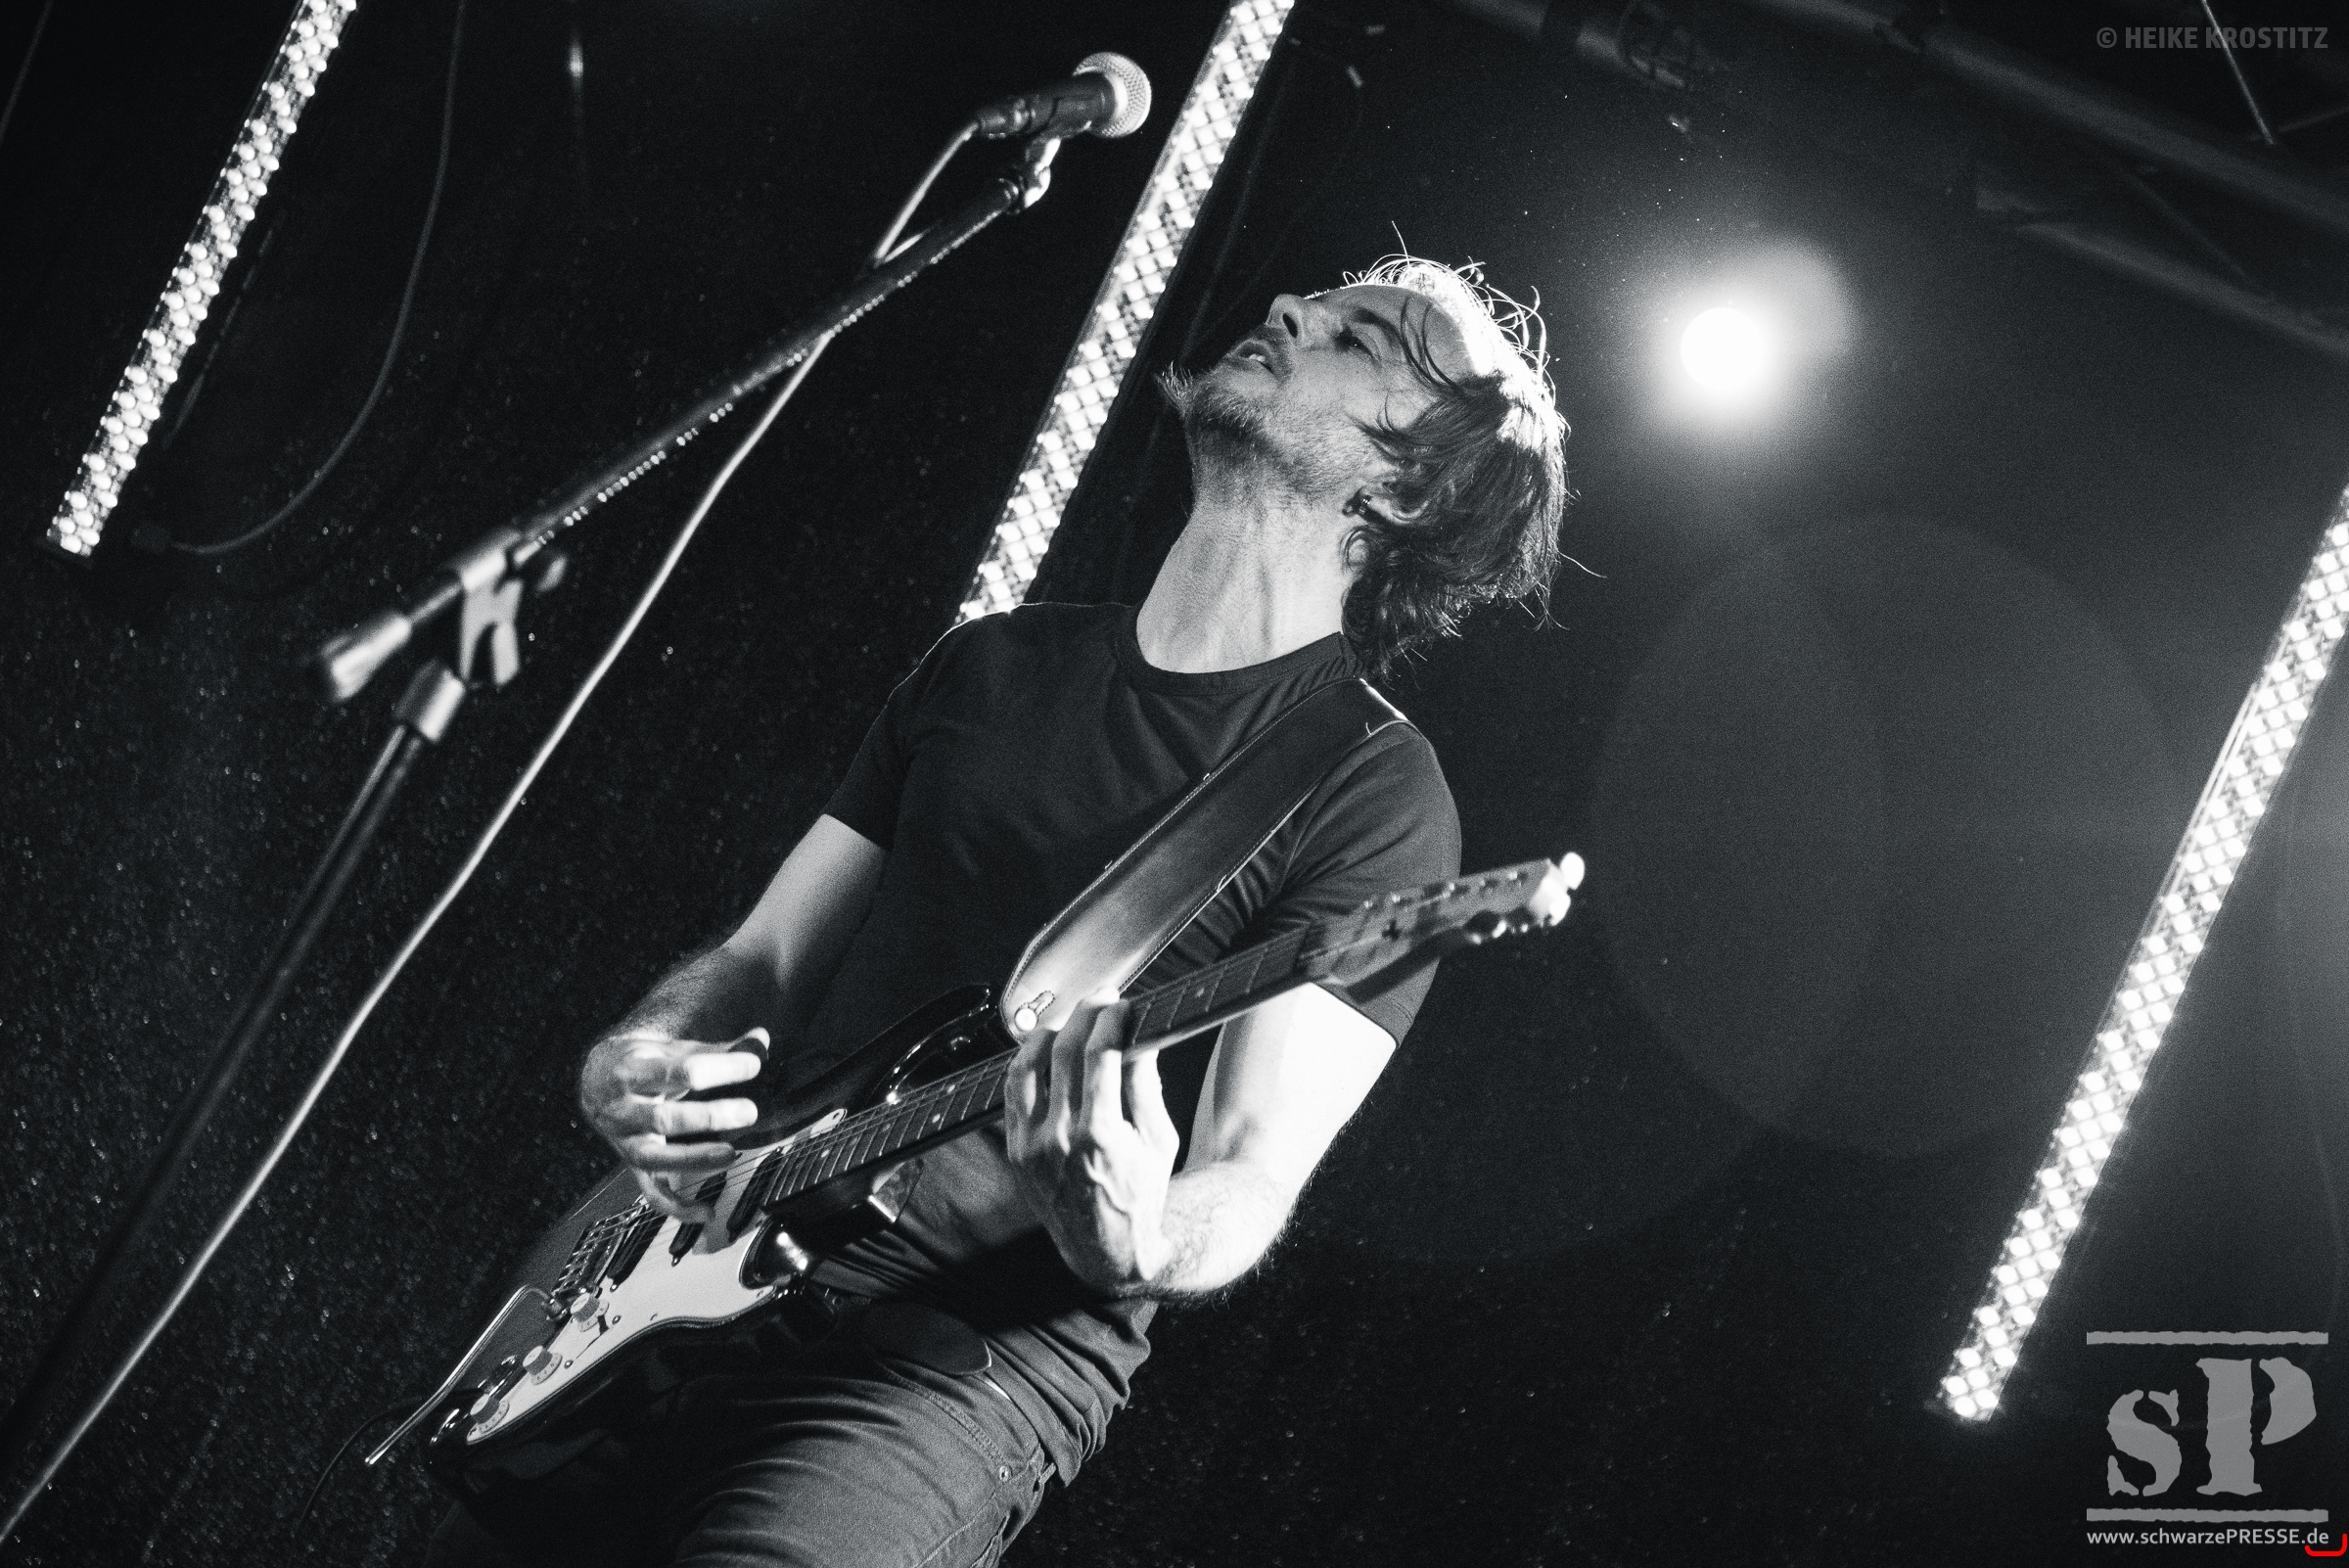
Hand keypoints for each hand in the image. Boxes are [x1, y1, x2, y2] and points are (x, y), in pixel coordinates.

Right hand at [579, 1028, 766, 1220]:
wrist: (594, 1080)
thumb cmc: (641, 1062)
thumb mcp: (671, 1049)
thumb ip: (718, 1049)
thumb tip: (763, 1039)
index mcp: (632, 1071)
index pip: (680, 1071)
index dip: (720, 1068)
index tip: (754, 1065)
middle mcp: (623, 1109)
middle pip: (664, 1119)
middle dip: (709, 1117)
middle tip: (748, 1112)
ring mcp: (625, 1141)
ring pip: (655, 1158)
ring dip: (695, 1160)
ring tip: (731, 1154)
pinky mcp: (632, 1164)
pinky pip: (651, 1192)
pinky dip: (677, 1207)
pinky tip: (707, 1211)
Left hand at [1002, 993, 1181, 1293]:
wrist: (1106, 1248)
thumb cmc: (1140, 1193)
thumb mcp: (1159, 1139)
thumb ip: (1146, 1085)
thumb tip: (1139, 1036)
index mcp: (1101, 1135)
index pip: (1100, 1054)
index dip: (1112, 1019)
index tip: (1123, 1006)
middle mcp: (1060, 1138)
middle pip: (1065, 1050)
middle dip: (1085, 1014)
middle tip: (1102, 1001)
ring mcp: (1031, 1145)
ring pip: (1028, 1065)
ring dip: (1049, 1032)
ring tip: (1070, 1021)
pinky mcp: (1016, 1151)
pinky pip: (1012, 1092)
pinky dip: (1026, 1063)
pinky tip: (1044, 1051)